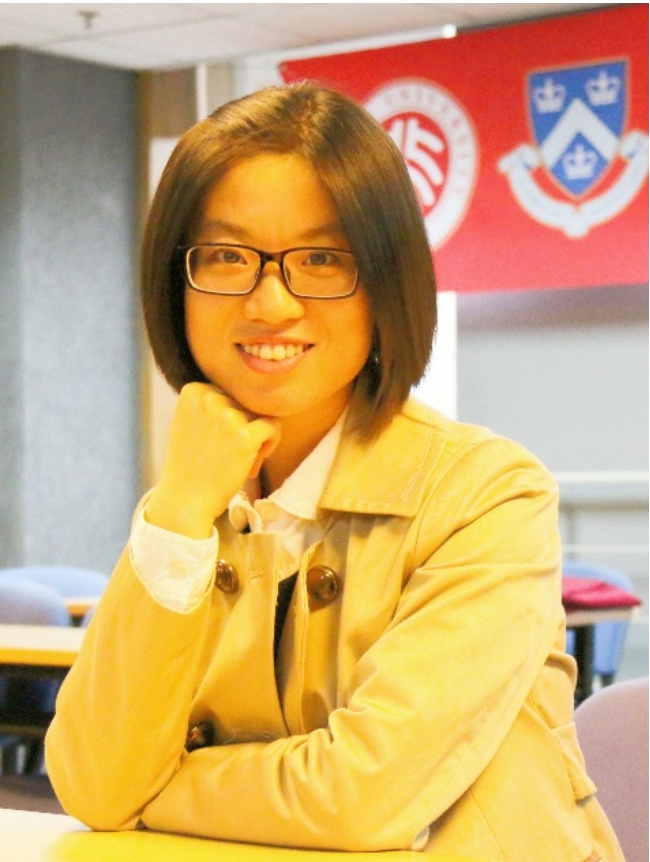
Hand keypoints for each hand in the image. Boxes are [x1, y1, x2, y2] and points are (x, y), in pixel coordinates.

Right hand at [145, 383, 280, 538]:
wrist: (186, 499)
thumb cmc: (193, 464)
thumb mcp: (191, 422)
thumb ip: (211, 402)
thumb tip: (250, 388)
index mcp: (194, 391)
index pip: (231, 392)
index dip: (232, 416)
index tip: (222, 439)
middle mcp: (209, 398)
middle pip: (247, 403)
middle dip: (245, 426)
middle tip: (231, 454)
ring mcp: (227, 416)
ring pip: (261, 414)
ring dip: (257, 438)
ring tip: (240, 461)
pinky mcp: (245, 435)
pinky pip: (273, 426)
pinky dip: (271, 443)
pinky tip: (254, 462)